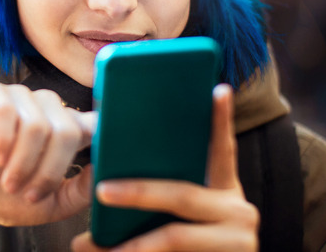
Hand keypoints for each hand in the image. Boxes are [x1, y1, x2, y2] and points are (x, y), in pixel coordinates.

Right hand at [0, 82, 97, 225]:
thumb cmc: (9, 196)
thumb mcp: (53, 203)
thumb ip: (82, 190)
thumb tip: (106, 170)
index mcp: (68, 127)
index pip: (97, 122)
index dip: (100, 138)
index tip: (97, 159)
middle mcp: (49, 107)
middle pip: (67, 131)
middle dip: (48, 171)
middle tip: (27, 193)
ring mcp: (20, 96)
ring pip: (37, 125)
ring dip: (22, 163)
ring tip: (9, 182)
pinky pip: (6, 111)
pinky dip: (2, 140)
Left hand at [71, 84, 258, 251]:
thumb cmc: (192, 246)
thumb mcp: (186, 216)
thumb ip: (169, 194)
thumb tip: (108, 181)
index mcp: (224, 189)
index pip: (222, 148)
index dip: (220, 119)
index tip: (218, 89)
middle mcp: (239, 209)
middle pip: (182, 195)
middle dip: (137, 193)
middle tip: (102, 191)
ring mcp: (239, 239)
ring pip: (172, 236)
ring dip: (126, 244)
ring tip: (85, 244)